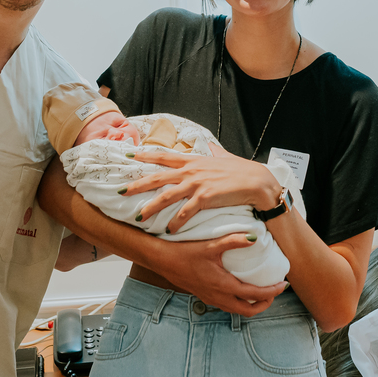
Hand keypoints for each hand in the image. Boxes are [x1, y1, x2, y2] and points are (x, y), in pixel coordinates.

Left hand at [125, 150, 279, 233]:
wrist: (256, 182)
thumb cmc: (241, 170)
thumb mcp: (223, 157)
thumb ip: (213, 152)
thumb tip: (210, 145)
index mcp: (193, 161)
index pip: (164, 156)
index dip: (145, 155)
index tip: (129, 155)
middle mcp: (191, 171)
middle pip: (158, 177)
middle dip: (138, 185)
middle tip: (121, 191)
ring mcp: (197, 184)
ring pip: (166, 196)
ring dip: (151, 208)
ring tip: (139, 217)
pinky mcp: (205, 198)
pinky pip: (184, 212)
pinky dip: (175, 222)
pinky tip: (169, 230)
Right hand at [152, 234, 286, 314]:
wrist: (161, 260)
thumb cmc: (184, 252)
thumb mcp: (210, 244)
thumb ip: (233, 240)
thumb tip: (255, 237)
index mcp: (222, 285)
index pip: (253, 295)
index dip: (271, 292)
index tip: (283, 284)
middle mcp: (218, 296)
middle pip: (248, 310)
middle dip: (265, 303)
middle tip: (275, 291)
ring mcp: (210, 298)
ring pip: (237, 310)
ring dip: (252, 304)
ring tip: (262, 290)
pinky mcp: (204, 296)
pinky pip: (227, 305)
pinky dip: (239, 301)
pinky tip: (240, 288)